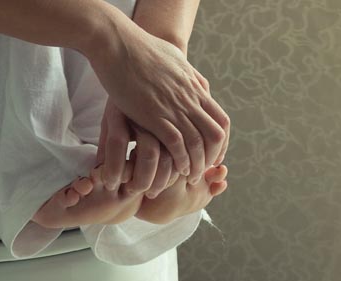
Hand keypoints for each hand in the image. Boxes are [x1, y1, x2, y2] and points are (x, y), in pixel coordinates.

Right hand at [90, 25, 229, 183]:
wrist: (119, 43)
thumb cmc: (141, 49)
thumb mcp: (175, 59)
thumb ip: (187, 74)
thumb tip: (197, 83)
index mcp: (194, 88)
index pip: (220, 121)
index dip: (220, 143)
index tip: (213, 156)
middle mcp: (189, 99)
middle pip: (214, 135)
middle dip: (212, 157)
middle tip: (203, 171)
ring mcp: (174, 106)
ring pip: (197, 142)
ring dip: (197, 164)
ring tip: (190, 177)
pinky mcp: (154, 114)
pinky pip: (177, 142)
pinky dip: (181, 159)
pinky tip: (176, 168)